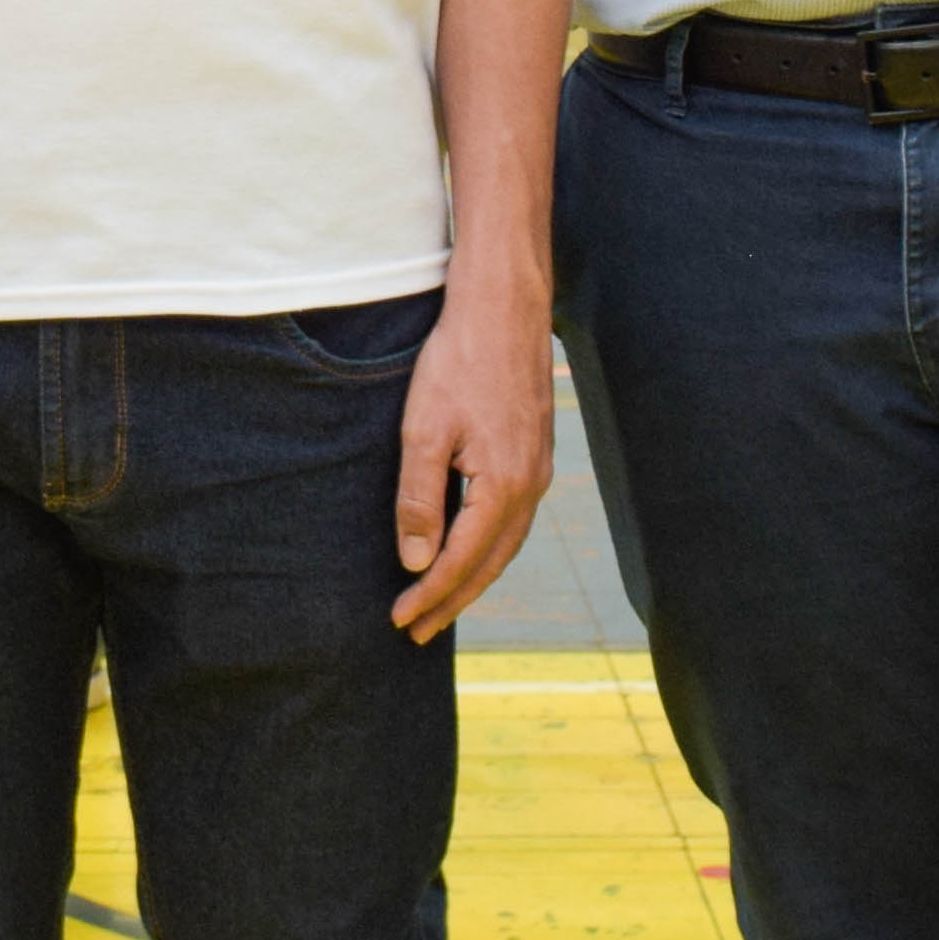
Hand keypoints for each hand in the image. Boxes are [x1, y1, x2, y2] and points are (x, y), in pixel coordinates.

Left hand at [386, 283, 556, 641]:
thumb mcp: (423, 429)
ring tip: (441, 602)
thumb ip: (420, 498)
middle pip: (489, 564)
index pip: (460, 562)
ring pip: (506, 545)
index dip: (429, 596)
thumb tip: (416, 561)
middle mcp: (530, 487)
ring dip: (473, 577)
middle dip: (453, 601)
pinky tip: (470, 547)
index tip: (399, 620)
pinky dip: (489, 546)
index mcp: (503, 488)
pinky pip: (514, 520)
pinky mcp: (536, 453)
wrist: (504, 307)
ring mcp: (538, 470)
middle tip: (418, 631)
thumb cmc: (458, 361)